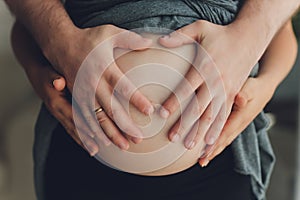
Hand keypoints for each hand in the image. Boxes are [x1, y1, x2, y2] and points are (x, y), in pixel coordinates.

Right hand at [33, 65, 98, 155]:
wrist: (36, 73)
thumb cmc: (46, 71)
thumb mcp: (49, 72)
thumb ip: (55, 78)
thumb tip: (58, 82)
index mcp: (56, 102)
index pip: (72, 116)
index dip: (83, 125)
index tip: (94, 135)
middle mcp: (57, 111)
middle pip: (73, 127)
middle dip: (85, 139)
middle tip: (97, 150)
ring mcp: (58, 114)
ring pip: (72, 130)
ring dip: (82, 141)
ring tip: (94, 152)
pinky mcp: (61, 114)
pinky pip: (70, 128)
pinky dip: (78, 136)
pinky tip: (87, 144)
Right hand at [45, 24, 154, 148]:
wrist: (60, 42)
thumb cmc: (88, 38)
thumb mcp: (109, 33)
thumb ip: (130, 39)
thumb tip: (149, 42)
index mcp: (104, 68)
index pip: (124, 87)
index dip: (137, 100)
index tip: (150, 111)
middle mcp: (93, 83)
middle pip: (111, 108)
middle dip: (125, 126)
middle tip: (138, 139)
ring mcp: (82, 93)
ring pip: (97, 118)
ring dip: (109, 134)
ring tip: (122, 147)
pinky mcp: (74, 98)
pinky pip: (82, 119)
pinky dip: (90, 133)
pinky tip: (98, 145)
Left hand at [158, 20, 260, 148]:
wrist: (249, 38)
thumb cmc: (221, 34)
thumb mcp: (201, 28)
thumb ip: (180, 36)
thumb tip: (160, 41)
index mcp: (205, 67)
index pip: (186, 87)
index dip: (174, 101)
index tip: (161, 114)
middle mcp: (216, 82)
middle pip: (199, 107)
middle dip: (185, 123)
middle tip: (171, 137)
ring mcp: (226, 90)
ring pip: (213, 116)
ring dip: (201, 132)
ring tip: (189, 146)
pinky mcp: (233, 94)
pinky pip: (225, 115)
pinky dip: (218, 130)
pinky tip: (210, 143)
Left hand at [198, 76, 273, 165]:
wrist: (263, 90)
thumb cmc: (254, 88)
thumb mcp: (250, 88)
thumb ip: (244, 94)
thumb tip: (240, 99)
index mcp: (241, 117)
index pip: (225, 132)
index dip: (215, 142)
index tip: (206, 152)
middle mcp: (239, 125)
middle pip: (224, 141)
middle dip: (212, 152)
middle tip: (201, 162)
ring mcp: (237, 126)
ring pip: (224, 141)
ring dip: (213, 151)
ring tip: (203, 161)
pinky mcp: (235, 125)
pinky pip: (225, 137)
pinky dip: (216, 144)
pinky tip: (208, 149)